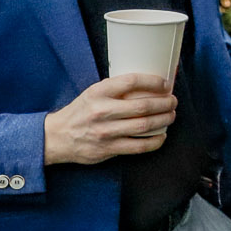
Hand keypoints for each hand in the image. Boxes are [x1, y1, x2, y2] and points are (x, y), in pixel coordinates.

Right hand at [44, 74, 175, 165]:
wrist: (57, 137)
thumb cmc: (80, 112)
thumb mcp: (93, 93)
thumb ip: (115, 89)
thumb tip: (147, 84)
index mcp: (98, 92)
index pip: (131, 81)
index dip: (153, 82)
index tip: (165, 84)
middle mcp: (102, 111)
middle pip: (143, 106)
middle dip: (165, 103)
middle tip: (173, 101)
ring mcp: (105, 132)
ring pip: (144, 126)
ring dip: (164, 120)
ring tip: (171, 115)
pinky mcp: (108, 149)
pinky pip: (139, 146)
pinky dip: (155, 141)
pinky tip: (161, 136)